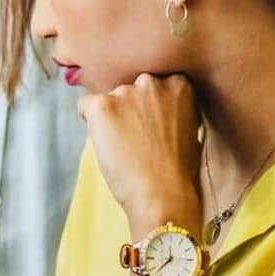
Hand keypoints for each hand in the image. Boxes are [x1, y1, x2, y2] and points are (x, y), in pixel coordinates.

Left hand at [77, 72, 202, 227]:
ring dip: (112, 119)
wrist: (163, 194)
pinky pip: (85, 106)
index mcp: (178, 83)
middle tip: (138, 140)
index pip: (152, 84)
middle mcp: (151, 81)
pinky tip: (107, 145)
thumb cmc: (178, 169)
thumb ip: (171, 107)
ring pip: (107, 100)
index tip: (152, 127)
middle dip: (129, 109)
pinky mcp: (102, 106)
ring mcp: (125, 92)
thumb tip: (151, 106)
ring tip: (126, 148)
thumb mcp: (189, 127)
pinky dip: (90, 124)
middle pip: (128, 89)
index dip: (148, 108)